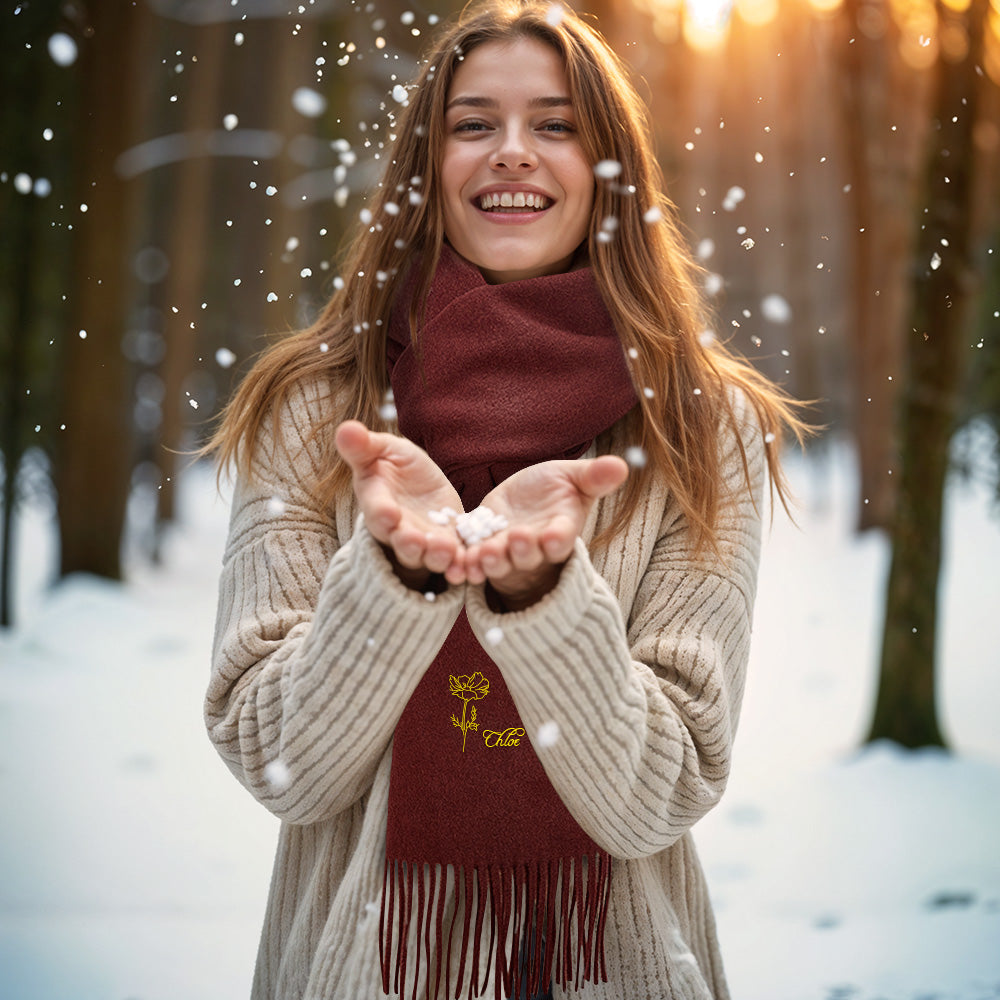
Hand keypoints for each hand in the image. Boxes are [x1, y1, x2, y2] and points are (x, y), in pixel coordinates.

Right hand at [334, 421, 463, 588]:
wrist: (419, 483)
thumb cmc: (393, 464)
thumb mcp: (383, 450)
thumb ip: (364, 446)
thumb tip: (345, 428)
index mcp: (378, 504)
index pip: (377, 512)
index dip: (382, 514)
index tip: (390, 514)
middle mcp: (398, 530)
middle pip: (401, 542)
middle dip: (408, 544)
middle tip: (416, 542)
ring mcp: (424, 541)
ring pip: (427, 556)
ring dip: (436, 557)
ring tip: (447, 552)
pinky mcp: (448, 545)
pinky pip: (453, 559)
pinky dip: (459, 565)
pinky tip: (468, 567)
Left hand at [461, 456, 628, 609]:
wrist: (525, 500)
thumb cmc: (556, 488)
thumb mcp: (574, 478)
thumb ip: (594, 477)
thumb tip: (623, 465)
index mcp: (559, 531)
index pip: (561, 539)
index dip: (558, 539)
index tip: (553, 536)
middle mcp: (533, 548)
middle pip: (529, 555)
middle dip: (523, 550)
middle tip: (518, 540)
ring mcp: (507, 553)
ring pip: (500, 562)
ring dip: (493, 561)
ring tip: (484, 555)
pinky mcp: (482, 549)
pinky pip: (474, 560)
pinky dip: (467, 564)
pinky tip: (460, 564)